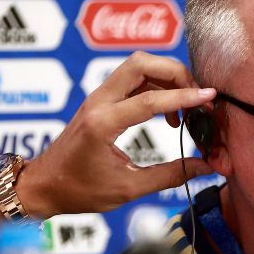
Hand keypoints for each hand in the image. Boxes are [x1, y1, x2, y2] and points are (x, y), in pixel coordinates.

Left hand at [17, 51, 215, 217]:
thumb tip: (204, 167)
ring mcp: (98, 98)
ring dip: (166, 78)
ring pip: (137, 66)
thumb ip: (169, 176)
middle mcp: (98, 102)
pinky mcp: (101, 101)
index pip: (150, 99)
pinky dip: (156, 87)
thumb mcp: (127, 188)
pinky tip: (167, 114)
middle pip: (141, 63)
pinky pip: (132, 80)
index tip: (209, 97)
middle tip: (197, 96)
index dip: (185, 96)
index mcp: (102, 124)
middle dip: (175, 72)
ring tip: (185, 107)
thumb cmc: (78, 190)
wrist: (43, 186)